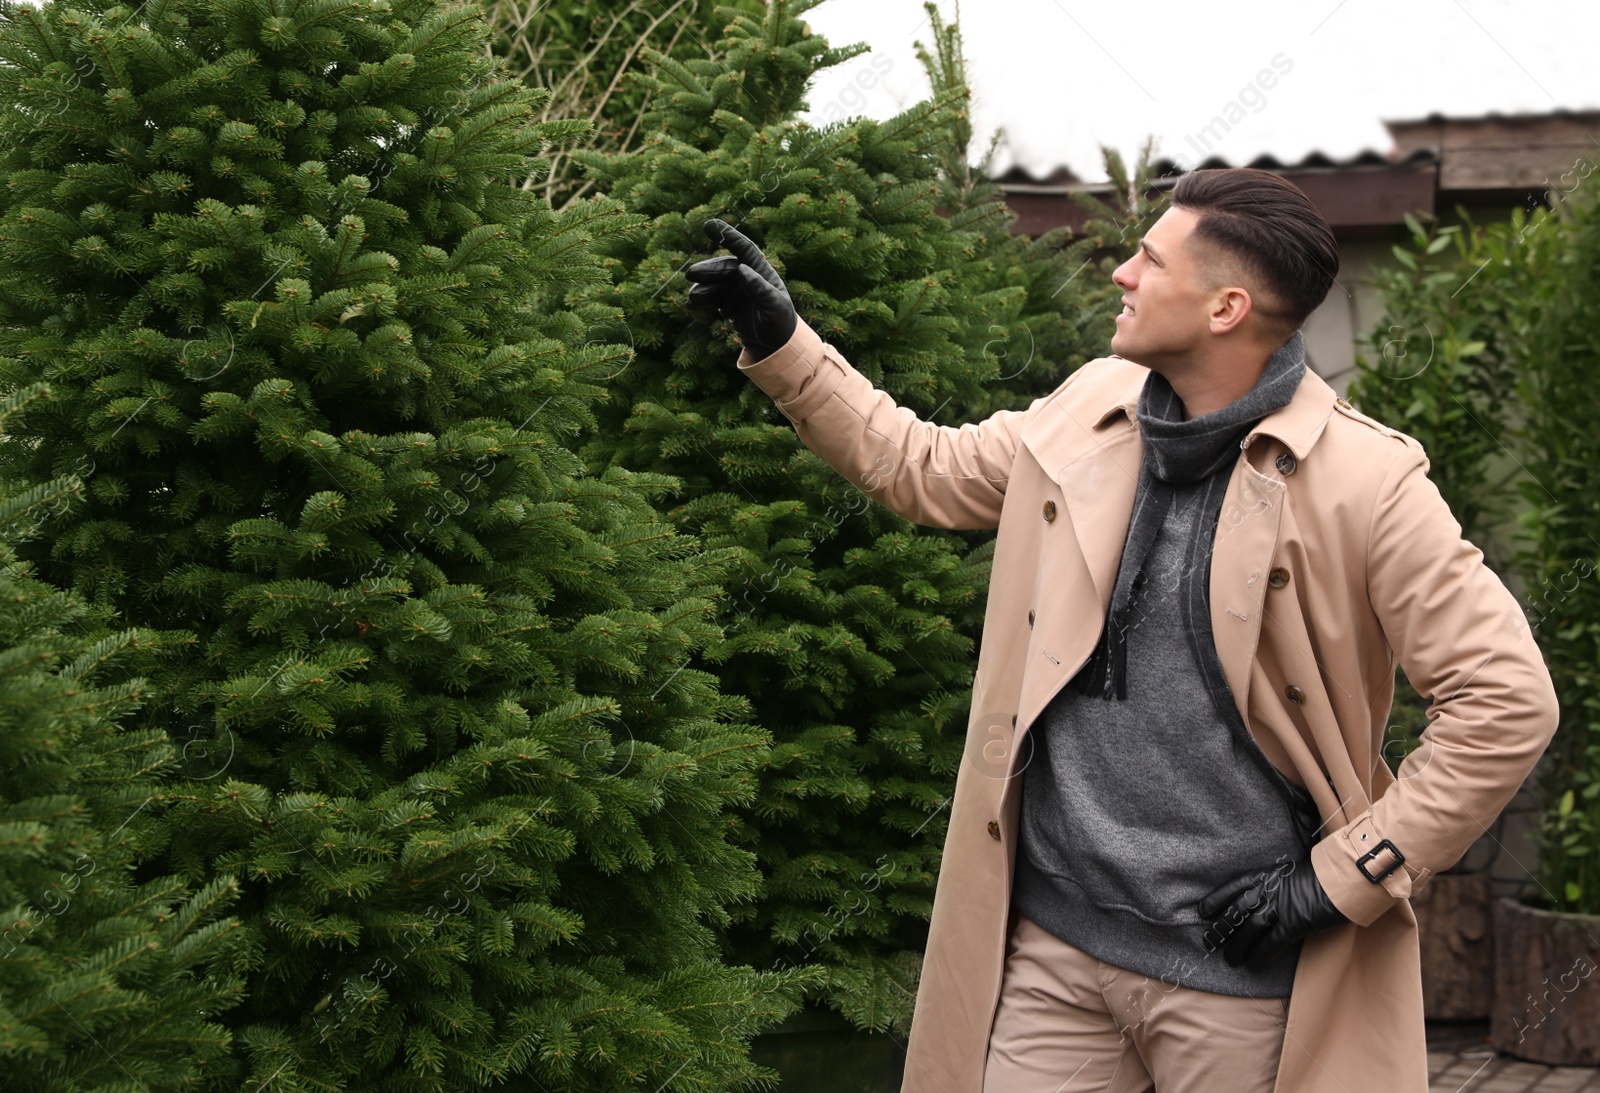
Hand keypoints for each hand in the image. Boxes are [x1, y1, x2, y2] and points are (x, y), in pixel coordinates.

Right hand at [685, 218, 796, 359]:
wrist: (775, 345)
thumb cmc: (780, 322)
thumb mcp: (775, 306)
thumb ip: (760, 288)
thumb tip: (742, 269)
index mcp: (761, 271)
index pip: (744, 249)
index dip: (728, 236)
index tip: (709, 225)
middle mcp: (746, 276)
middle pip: (724, 267)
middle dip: (708, 270)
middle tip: (692, 273)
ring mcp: (734, 288)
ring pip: (714, 282)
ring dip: (702, 287)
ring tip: (693, 297)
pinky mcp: (725, 302)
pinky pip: (710, 296)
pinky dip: (701, 299)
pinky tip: (692, 304)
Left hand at [1197, 856, 1348, 972]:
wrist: (1342, 879)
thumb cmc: (1320, 875)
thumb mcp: (1290, 873)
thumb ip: (1274, 885)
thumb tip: (1263, 898)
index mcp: (1265, 875)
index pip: (1233, 887)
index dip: (1216, 900)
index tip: (1203, 911)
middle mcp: (1268, 890)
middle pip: (1237, 912)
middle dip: (1223, 929)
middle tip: (1210, 943)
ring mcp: (1280, 907)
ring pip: (1250, 930)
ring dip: (1238, 947)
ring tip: (1231, 960)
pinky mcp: (1294, 924)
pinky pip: (1271, 944)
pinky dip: (1260, 956)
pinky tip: (1254, 966)